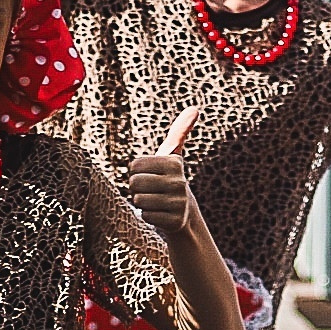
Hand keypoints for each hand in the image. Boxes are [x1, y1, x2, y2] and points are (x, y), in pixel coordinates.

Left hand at [127, 106, 202, 240]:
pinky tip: (159, 214)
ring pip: (138, 200)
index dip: (136, 171)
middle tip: (150, 190)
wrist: (183, 212)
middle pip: (135, 182)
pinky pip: (145, 215)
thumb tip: (196, 108)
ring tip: (155, 201)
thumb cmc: (169, 178)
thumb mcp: (171, 155)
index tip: (150, 174)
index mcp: (175, 162)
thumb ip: (180, 131)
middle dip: (137, 187)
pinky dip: (148, 215)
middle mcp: (179, 182)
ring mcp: (178, 203)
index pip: (134, 165)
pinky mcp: (174, 221)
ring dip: (141, 202)